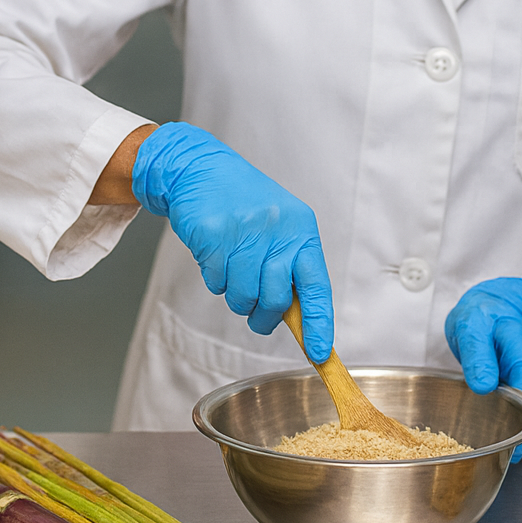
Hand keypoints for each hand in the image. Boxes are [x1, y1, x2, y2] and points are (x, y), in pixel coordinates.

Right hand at [132, 123, 333, 360]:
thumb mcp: (281, 227)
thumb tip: (301, 321)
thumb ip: (291, 269)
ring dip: (236, 295)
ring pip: (242, 298)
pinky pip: (216, 283)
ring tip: (233, 268)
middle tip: (255, 309)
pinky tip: (216, 253)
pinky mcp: (213, 235)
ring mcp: (244, 232)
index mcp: (301, 230)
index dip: (319, 323)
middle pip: (275, 301)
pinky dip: (215, 278)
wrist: (201, 169)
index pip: (317, 285)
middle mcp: (276, 230)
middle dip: (263, 315)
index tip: (320, 353)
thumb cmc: (246, 203)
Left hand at [445, 277, 521, 461]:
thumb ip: (478, 352)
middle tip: (509, 457)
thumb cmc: (485, 314)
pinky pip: (518, 407)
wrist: (496, 305)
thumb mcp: (474, 325)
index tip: (518, 445)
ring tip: (501, 453)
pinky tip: (496, 439)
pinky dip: (507, 423)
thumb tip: (484, 385)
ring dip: (515, 430)